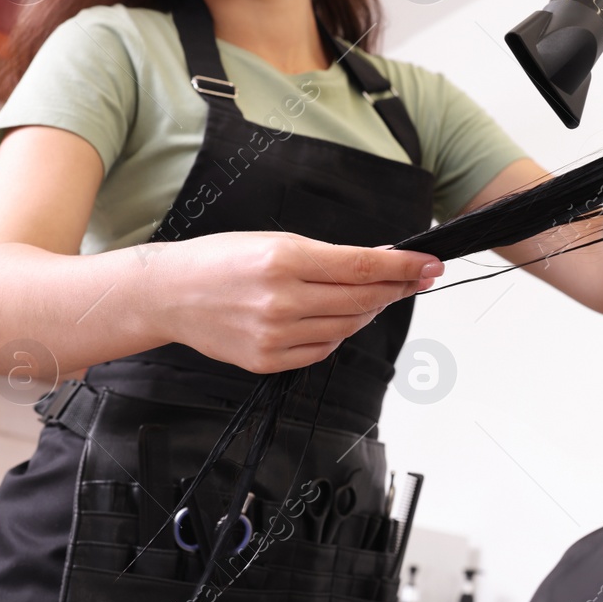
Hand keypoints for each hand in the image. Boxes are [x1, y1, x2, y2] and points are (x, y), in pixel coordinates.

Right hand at [151, 231, 441, 373]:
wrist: (171, 294)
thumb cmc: (222, 260)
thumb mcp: (277, 241)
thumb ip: (331, 256)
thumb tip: (381, 261)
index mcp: (286, 261)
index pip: (364, 266)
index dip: (405, 268)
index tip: (431, 265)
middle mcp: (282, 301)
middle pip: (363, 299)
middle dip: (398, 288)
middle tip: (418, 279)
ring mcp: (275, 335)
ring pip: (348, 326)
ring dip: (369, 310)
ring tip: (374, 295)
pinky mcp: (268, 360)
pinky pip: (323, 349)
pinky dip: (339, 332)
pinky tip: (337, 317)